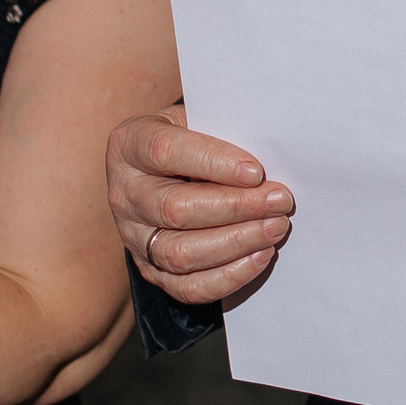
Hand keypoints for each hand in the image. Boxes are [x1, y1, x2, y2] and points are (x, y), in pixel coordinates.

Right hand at [105, 106, 292, 306]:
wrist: (172, 168)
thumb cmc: (195, 137)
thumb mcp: (201, 118)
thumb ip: (225, 130)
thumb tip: (271, 155)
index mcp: (131, 144)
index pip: (167, 152)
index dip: (214, 162)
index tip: (257, 171)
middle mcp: (125, 193)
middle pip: (176, 209)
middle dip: (236, 208)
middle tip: (280, 201)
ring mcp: (134, 236)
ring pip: (181, 253)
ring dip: (237, 242)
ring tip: (276, 227)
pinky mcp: (150, 269)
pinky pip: (187, 286)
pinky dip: (228, 276)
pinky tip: (261, 256)